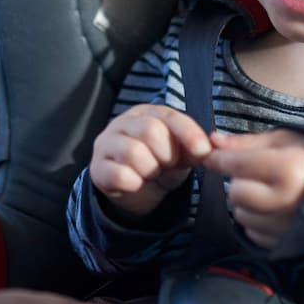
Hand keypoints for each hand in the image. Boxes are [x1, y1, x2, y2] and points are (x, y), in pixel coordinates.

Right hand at [89, 104, 212, 219]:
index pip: (168, 116)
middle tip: (167, 165)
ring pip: (133, 152)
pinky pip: (118, 174)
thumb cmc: (160, 165)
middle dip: (167, 154)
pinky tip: (136, 184)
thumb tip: (206, 149)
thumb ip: (194, 149)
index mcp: (146, 113)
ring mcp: (106, 144)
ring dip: (150, 170)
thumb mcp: (181, 155)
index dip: (187, 133)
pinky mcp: (97, 168)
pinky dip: (134, 183)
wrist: (135, 190)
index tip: (202, 151)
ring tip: (151, 174)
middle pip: (150, 131)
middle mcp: (122, 123)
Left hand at [204, 129, 303, 247]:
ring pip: (241, 215)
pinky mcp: (286, 244)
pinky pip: (253, 233)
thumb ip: (247, 143)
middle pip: (236, 193)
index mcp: (289, 169)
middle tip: (253, 176)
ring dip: (245, 204)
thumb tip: (213, 140)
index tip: (212, 156)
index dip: (219, 159)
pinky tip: (272, 210)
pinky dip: (256, 221)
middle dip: (238, 182)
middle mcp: (287, 201)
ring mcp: (287, 226)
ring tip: (266, 193)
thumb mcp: (286, 140)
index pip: (237, 164)